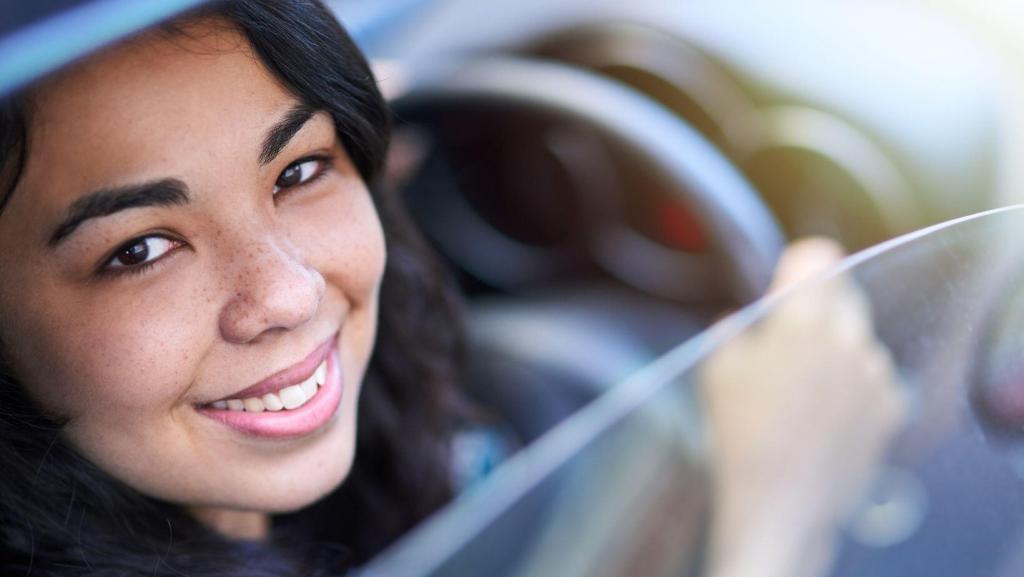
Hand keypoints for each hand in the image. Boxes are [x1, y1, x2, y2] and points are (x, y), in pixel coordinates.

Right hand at [701, 237, 907, 576]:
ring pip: (861, 337)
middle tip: (791, 336)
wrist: (780, 502)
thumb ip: (731, 334)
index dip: (800, 265)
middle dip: (820, 306)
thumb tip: (738, 322)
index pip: (817, 257)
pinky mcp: (892, 406)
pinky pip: (877, 377)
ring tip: (808, 385)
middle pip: (845, 293)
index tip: (788, 280)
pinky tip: (830, 412)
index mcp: (800, 319)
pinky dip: (857, 384)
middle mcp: (846, 337)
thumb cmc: (739, 433)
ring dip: (840, 347)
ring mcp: (875, 372)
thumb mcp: (716, 373)